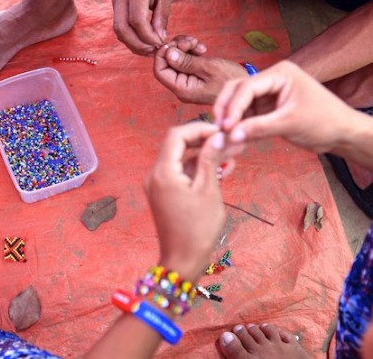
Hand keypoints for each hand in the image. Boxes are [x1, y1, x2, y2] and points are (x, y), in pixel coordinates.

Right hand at [112, 0, 173, 54]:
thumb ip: (162, 18)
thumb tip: (158, 40)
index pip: (136, 19)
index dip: (147, 36)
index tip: (160, 43)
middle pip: (122, 28)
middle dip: (137, 44)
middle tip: (152, 51)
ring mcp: (115, 1)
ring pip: (118, 30)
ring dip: (132, 44)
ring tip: (149, 50)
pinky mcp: (115, 7)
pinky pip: (119, 28)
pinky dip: (130, 39)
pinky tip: (142, 43)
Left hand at [145, 122, 231, 280]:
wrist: (183, 260)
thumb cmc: (198, 228)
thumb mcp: (208, 190)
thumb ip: (210, 159)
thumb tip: (217, 136)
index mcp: (162, 172)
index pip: (177, 135)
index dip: (200, 128)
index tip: (222, 132)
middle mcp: (155, 175)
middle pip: (179, 146)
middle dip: (206, 142)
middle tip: (232, 142)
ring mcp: (158, 185)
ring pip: (182, 160)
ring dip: (206, 156)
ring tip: (234, 155)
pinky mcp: (165, 194)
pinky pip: (181, 174)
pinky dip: (199, 171)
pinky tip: (223, 170)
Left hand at [154, 35, 246, 103]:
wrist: (247, 86)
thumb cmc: (231, 80)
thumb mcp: (209, 68)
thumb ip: (186, 62)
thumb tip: (167, 54)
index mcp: (182, 89)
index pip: (159, 71)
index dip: (163, 55)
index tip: (175, 44)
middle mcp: (181, 87)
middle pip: (166, 63)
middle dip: (175, 48)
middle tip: (190, 41)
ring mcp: (187, 81)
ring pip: (175, 59)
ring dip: (184, 47)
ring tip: (198, 44)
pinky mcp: (194, 75)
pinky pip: (185, 60)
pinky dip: (190, 51)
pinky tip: (201, 49)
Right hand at [213, 60, 357, 153]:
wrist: (341, 133)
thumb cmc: (324, 121)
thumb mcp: (290, 123)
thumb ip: (259, 128)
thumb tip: (230, 135)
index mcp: (280, 73)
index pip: (247, 87)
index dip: (234, 106)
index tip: (225, 126)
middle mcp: (271, 79)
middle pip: (237, 90)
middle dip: (226, 109)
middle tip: (218, 129)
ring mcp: (267, 93)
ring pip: (238, 102)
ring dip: (230, 118)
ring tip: (224, 135)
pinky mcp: (266, 108)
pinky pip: (246, 114)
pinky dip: (239, 125)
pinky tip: (234, 137)